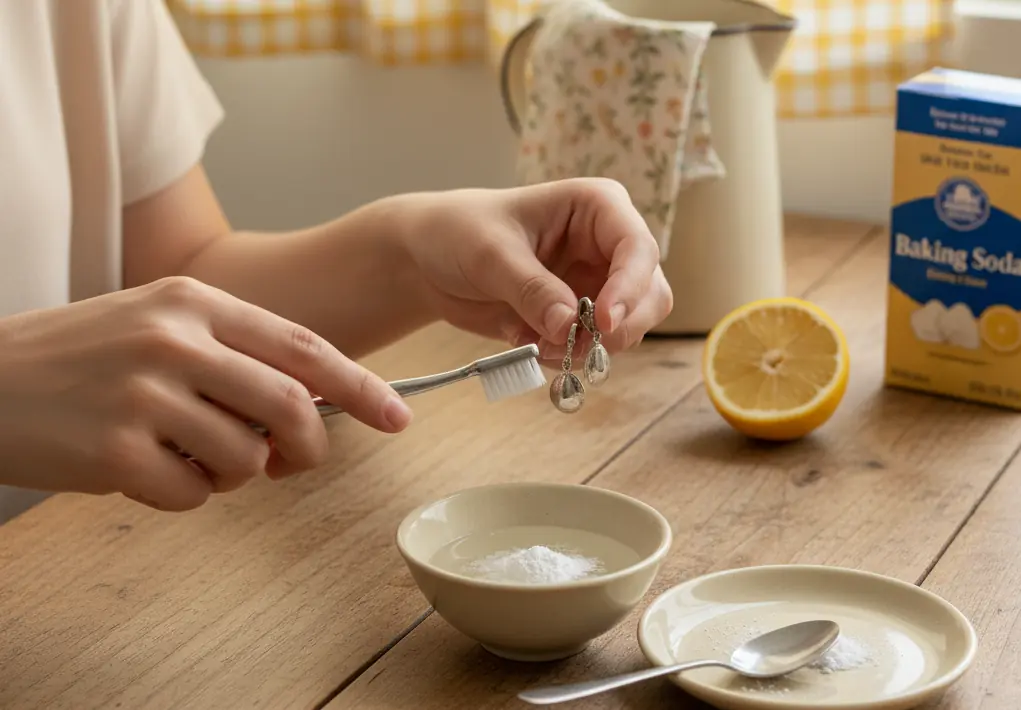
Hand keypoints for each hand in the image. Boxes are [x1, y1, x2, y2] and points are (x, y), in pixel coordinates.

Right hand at [0, 277, 410, 510]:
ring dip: (231, 473)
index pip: (302, 346)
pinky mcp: (114, 451)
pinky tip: (145, 471)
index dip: (359, 386)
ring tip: (185, 455)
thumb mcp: (159, 326)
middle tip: (291, 461)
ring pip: (246, 458)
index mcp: (194, 302)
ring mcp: (143, 394)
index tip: (397, 417)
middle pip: (290, 406)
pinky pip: (194, 495)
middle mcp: (175, 340)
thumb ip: (234, 354)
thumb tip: (309, 405)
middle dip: (307, 447)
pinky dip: (184, 495)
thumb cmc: (82, 358)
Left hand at [401, 178, 671, 361]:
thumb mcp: (491, 254)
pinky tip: (529, 343)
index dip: (630, 287)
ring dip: (589, 348)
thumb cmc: (460, 232)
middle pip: (649, 294)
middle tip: (572, 346)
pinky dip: (569, 356)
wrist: (429, 261)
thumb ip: (531, 288)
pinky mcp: (580, 317)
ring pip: (628, 328)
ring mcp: (598, 284)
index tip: (603, 322)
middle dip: (617, 328)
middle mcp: (608, 246)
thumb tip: (570, 325)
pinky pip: (595, 348)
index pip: (637, 248)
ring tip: (538, 345)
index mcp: (596, 207)